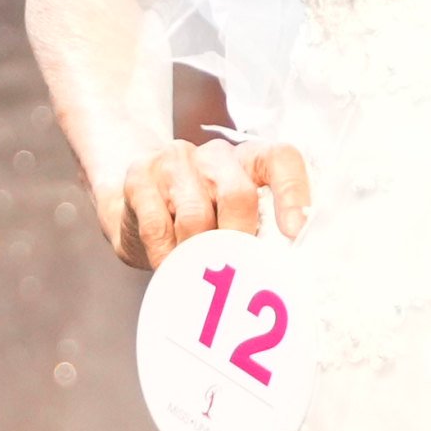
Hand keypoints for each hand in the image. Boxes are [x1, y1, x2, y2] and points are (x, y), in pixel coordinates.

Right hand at [107, 137, 311, 271]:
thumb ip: (260, 233)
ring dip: (198, 255)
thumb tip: (281, 271)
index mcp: (250, 160)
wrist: (136, 202)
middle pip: (238, 195)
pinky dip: (166, 255)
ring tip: (197, 276)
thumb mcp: (235, 220)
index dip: (293, 194)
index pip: (281, 160)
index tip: (294, 233)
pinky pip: (157, 225)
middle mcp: (216, 155)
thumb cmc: (200, 220)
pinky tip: (168, 268)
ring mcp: (175, 162)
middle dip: (239, 242)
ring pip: (196, 215)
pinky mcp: (140, 177)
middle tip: (236, 275)